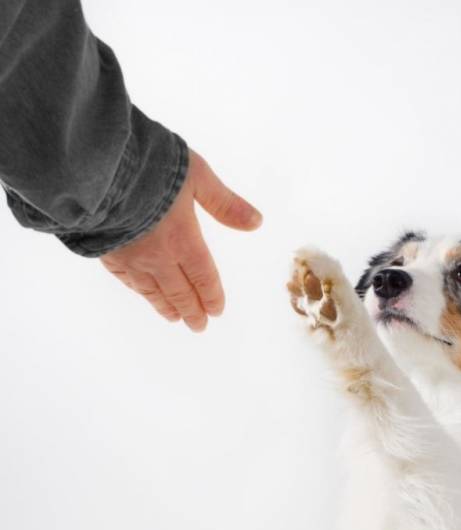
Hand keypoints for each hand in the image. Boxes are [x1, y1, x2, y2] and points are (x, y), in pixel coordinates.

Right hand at [100, 149, 261, 331]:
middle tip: (199, 325)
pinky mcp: (107, 254)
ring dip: (167, 307)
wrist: (97, 169)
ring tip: (175, 318)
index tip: (216, 311)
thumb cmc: (151, 166)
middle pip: (180, 292)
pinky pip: (128, 281)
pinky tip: (145, 295)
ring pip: (153, 292)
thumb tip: (256, 222)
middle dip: (192, 310)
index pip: (203, 277)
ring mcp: (131, 259)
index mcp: (184, 241)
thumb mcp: (197, 176)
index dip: (211, 296)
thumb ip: (224, 203)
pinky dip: (141, 292)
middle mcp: (159, 257)